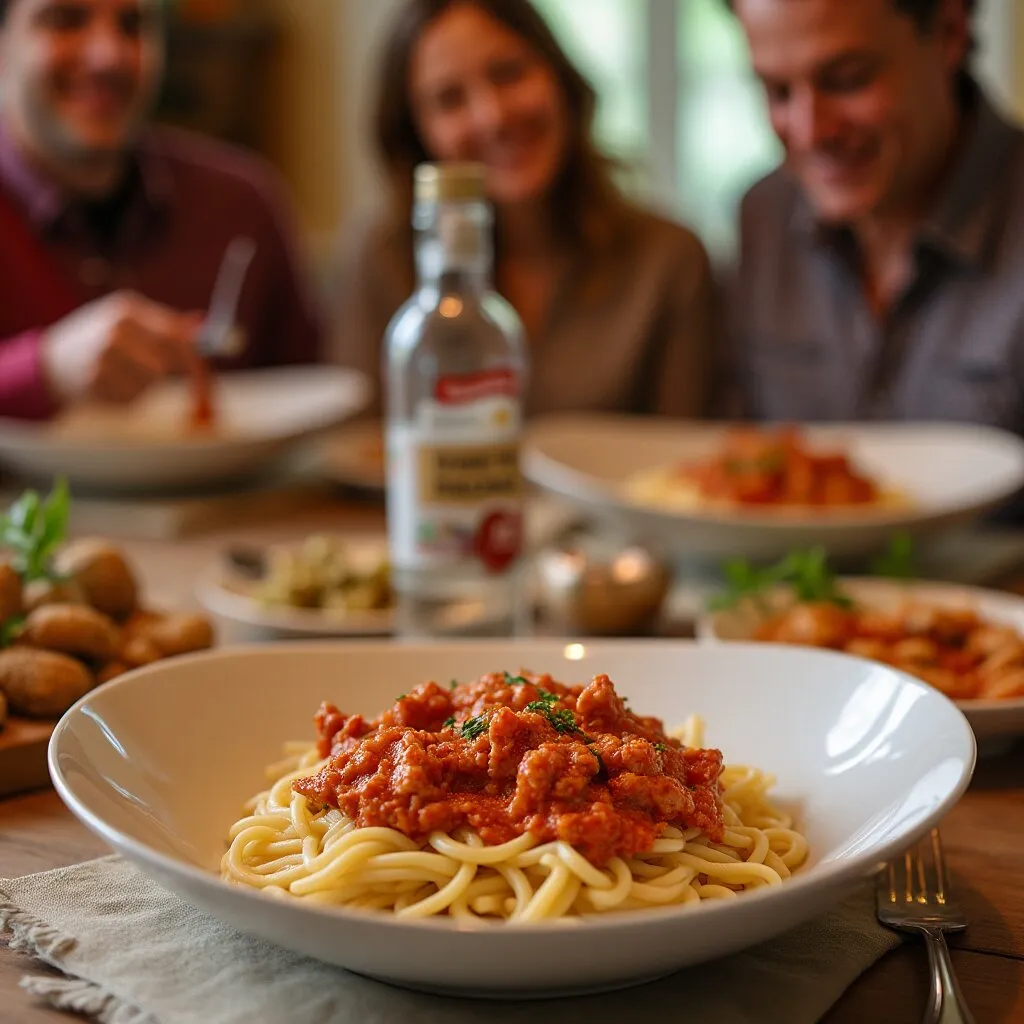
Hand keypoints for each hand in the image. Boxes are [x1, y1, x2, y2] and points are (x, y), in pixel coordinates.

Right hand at [41, 291, 204, 404]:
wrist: (50, 364)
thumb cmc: (97, 339)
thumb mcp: (127, 321)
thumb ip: (165, 324)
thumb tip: (203, 323)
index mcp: (126, 309)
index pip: (176, 334)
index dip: (196, 358)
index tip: (207, 377)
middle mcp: (115, 329)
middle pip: (166, 360)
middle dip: (176, 377)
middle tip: (185, 389)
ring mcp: (103, 355)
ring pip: (152, 381)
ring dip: (147, 385)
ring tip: (123, 374)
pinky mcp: (96, 381)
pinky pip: (135, 396)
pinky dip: (130, 396)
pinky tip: (110, 385)